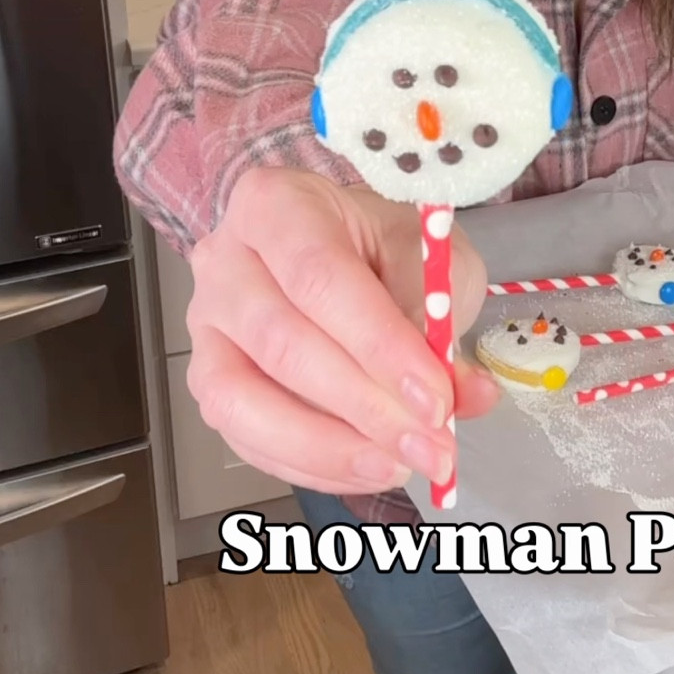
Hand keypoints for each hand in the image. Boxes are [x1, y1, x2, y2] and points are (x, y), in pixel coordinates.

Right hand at [186, 167, 497, 498]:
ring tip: (399, 464)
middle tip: (430, 446)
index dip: (378, 346)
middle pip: (282, 344)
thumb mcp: (426, 256)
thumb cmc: (378, 244)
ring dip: (329, 446)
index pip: (319, 278)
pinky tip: (366, 469)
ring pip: (243, 400)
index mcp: (274, 205)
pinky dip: (310, 464)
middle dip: (364, 407)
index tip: (434, 398)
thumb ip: (440, 319)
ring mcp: (206, 327)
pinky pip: (244, 438)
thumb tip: (467, 397)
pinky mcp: (207, 382)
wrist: (340, 248)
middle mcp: (223, 262)